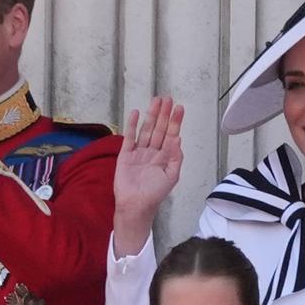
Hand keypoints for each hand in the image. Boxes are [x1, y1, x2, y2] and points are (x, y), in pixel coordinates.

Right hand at [112, 96, 183, 257]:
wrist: (136, 205)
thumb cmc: (155, 194)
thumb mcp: (172, 176)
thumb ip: (176, 157)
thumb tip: (178, 138)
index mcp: (164, 157)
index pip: (171, 135)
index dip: (175, 121)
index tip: (179, 108)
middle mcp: (152, 152)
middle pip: (158, 129)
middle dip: (163, 114)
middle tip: (167, 99)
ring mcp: (138, 152)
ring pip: (146, 130)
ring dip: (150, 116)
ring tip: (155, 101)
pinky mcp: (125, 155)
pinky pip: (129, 138)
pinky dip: (132, 126)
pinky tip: (136, 114)